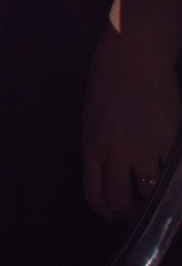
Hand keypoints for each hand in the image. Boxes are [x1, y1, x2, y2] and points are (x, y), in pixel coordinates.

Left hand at [86, 22, 181, 218]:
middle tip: (141, 204)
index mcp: (91, 146)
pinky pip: (172, 174)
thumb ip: (100, 144)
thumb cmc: (109, 78)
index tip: (118, 211)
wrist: (134, 54)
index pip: (94, 195)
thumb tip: (110, 169)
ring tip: (157, 188)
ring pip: (148, 192)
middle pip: (120, 201)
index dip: (107, 211)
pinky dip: (173, 181)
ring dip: (154, 197)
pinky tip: (172, 174)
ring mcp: (142, 147)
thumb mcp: (93, 116)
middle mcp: (113, 152)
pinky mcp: (168, 140)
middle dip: (131, 210)